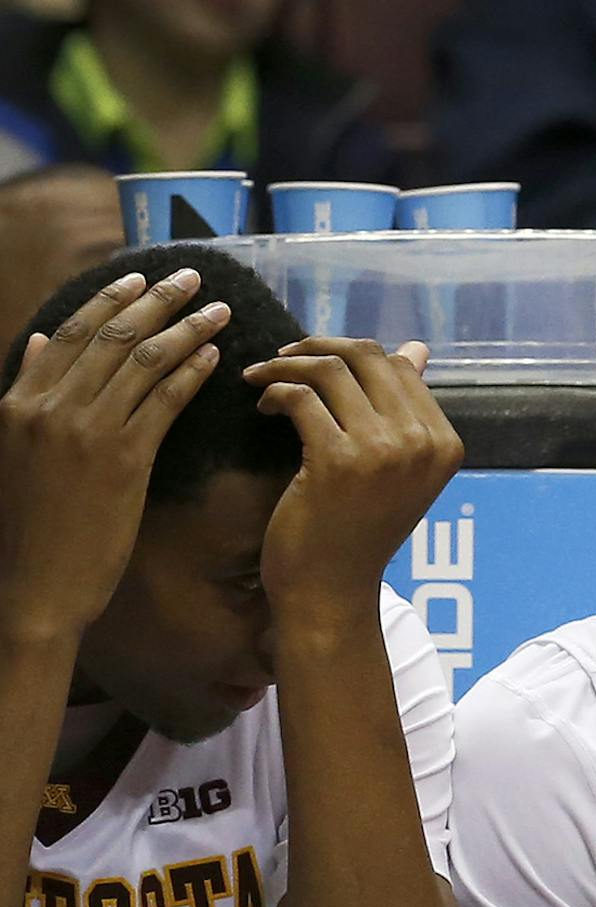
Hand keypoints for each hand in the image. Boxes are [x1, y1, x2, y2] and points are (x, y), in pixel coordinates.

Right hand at [0, 267, 228, 640]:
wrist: (36, 583)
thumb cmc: (31, 525)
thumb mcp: (17, 447)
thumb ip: (28, 390)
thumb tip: (41, 341)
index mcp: (20, 399)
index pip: (72, 333)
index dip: (110, 300)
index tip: (142, 280)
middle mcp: (49, 405)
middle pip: (111, 334)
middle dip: (156, 301)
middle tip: (194, 277)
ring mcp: (85, 430)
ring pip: (141, 361)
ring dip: (186, 329)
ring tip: (219, 310)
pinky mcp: (121, 460)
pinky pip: (162, 402)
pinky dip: (189, 374)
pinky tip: (215, 358)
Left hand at [242, 337, 461, 625]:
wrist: (332, 591)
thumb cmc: (357, 531)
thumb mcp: (396, 468)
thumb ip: (405, 410)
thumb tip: (417, 350)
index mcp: (444, 444)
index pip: (399, 367)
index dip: (351, 356)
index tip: (314, 367)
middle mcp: (423, 444)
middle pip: (367, 358)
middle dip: (316, 348)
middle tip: (281, 360)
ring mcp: (385, 452)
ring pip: (330, 371)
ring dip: (286, 367)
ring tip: (262, 381)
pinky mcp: (339, 461)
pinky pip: (300, 398)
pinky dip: (274, 393)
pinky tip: (262, 407)